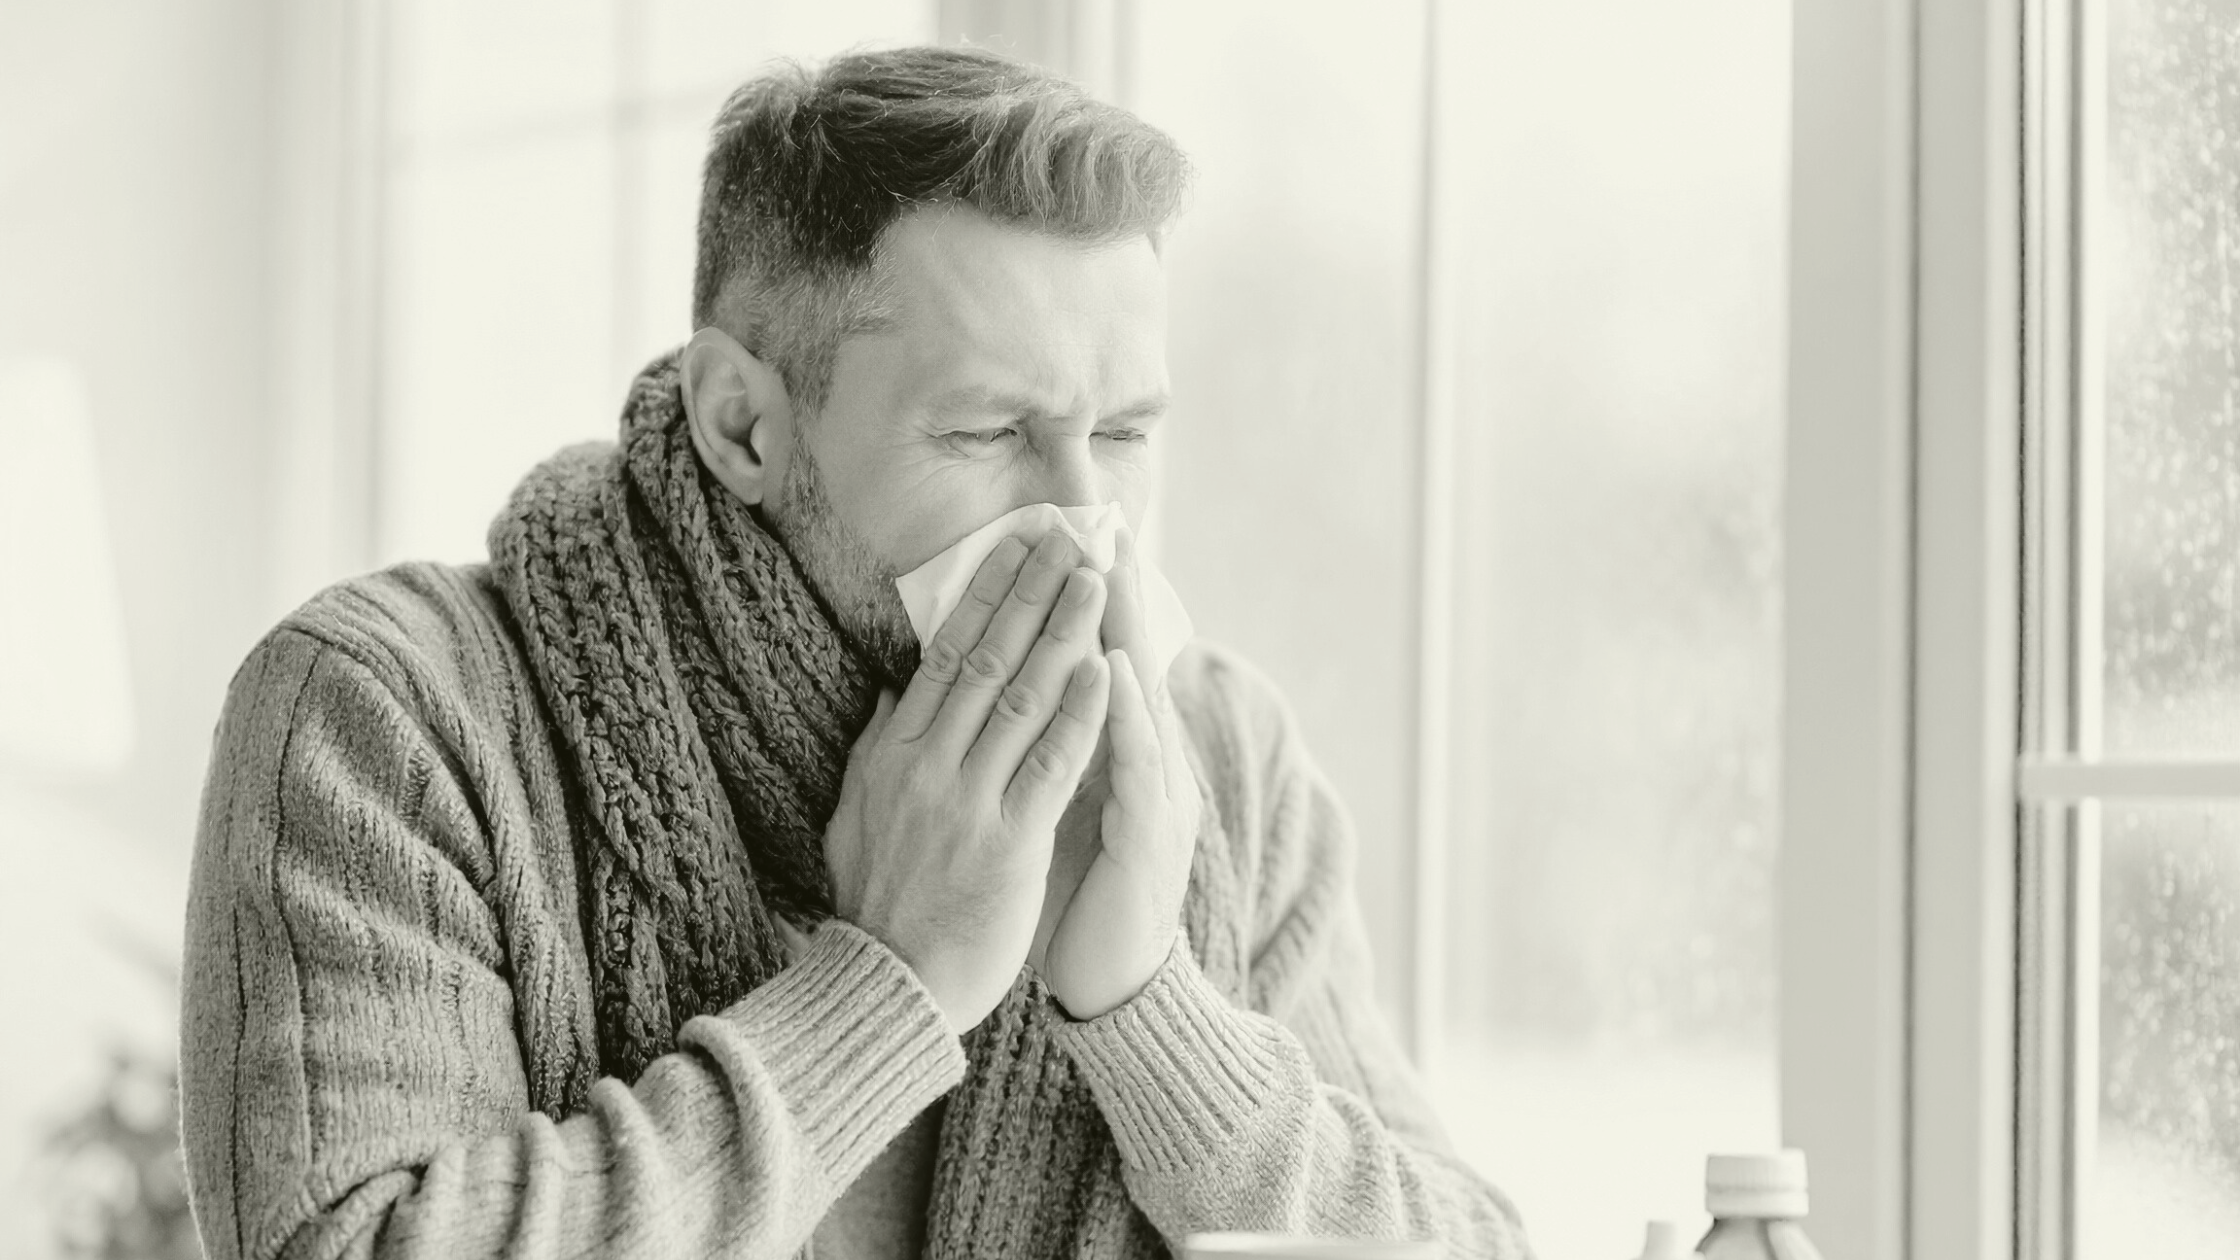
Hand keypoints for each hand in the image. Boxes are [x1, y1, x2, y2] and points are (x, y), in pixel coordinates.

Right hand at [824, 531, 1111, 1032]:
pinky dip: (1079, 715)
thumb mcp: (855, 815)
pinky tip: (1105, 671)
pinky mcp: (1008, 844)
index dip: (985, 595)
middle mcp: (927, 767)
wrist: (886, 987)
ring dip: (1063, 635)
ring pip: (1022, 700)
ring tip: (1094, 582)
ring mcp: (967, 803)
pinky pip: (1049, 766)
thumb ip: (877, 750)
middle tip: (1067, 540)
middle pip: (987, 660)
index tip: (1015, 548)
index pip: (946, 656)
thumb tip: (896, 692)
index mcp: (893, 756)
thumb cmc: (878, 905)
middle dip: (1030, 593)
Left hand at [1041, 529, 1200, 1019]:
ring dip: (1121, 631)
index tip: (1052, 536)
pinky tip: (1117, 674)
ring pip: (1136, 699)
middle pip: (1120, 658)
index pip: (1087, 659)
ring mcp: (1151, 795)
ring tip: (1105, 572)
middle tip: (1090, 523)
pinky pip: (1137, 767)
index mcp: (1105, 753)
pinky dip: (1127, 717)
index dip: (1070, 600)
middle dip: (1103, 590)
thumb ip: (1025, 751)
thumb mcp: (1042, 808)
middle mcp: (1137, 762)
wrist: (1111, 981)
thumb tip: (982, 699)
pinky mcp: (1150, 836)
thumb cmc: (1073, 893)